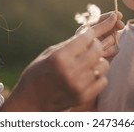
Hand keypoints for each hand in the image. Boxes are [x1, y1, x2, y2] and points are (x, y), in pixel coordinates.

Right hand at [0, 12, 119, 111]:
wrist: (30, 101)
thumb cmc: (38, 73)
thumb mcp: (49, 53)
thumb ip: (70, 44)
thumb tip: (90, 32)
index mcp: (59, 58)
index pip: (85, 38)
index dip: (88, 33)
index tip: (87, 34)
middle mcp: (70, 72)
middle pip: (97, 50)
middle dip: (95, 44)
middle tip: (90, 46)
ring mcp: (78, 86)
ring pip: (103, 65)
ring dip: (98, 61)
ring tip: (88, 62)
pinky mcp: (84, 97)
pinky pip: (103, 80)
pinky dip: (98, 76)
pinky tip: (88, 75)